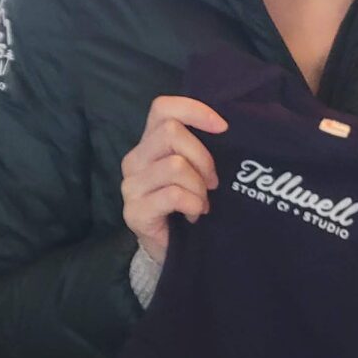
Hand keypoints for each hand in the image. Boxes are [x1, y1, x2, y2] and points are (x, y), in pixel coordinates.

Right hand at [121, 96, 228, 266]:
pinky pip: (174, 195)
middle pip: (172, 133)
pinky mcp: (134, 211)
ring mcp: (131, 186)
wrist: (173, 249)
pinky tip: (194, 215)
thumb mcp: (196, 170)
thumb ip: (200, 147)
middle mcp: (134, 160)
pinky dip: (193, 205)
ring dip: (199, 187)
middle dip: (203, 158)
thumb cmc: (188, 204)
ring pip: (175, 165)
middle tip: (213, 183)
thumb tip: (227, 128)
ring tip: (202, 203)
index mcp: (149, 143)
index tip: (223, 127)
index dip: (194, 110)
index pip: (163, 108)